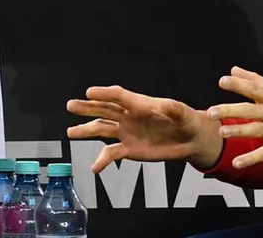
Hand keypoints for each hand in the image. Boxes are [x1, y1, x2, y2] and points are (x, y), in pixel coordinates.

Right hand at [67, 86, 222, 172]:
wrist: (191, 140)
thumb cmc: (188, 120)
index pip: (119, 96)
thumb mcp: (183, 113)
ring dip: (86, 130)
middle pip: (105, 109)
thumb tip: (165, 106)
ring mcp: (127, 132)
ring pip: (102, 129)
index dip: (104, 94)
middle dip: (88, 107)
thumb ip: (173, 109)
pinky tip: (94, 168)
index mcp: (140, 104)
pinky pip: (112, 153)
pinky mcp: (130, 149)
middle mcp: (129, 116)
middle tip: (71, 105)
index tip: (89, 92)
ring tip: (71, 132)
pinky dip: (102, 160)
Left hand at [206, 67, 262, 168]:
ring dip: (238, 131)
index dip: (238, 85)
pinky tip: (236, 162)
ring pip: (256, 130)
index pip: (254, 88)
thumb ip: (254, 80)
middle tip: (211, 112)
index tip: (222, 81)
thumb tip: (233, 70)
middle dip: (230, 111)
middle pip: (250, 110)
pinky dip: (250, 159)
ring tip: (222, 132)